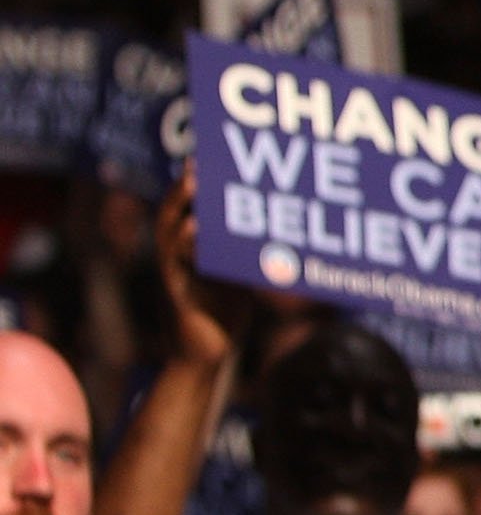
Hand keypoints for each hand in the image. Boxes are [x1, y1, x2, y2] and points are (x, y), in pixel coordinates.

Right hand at [157, 170, 250, 367]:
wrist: (208, 357)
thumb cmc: (224, 315)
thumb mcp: (238, 276)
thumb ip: (246, 253)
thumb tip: (277, 227)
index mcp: (190, 251)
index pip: (188, 211)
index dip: (194, 185)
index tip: (206, 158)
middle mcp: (176, 258)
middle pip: (173, 214)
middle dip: (184, 188)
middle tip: (198, 162)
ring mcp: (173, 275)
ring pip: (168, 234)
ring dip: (179, 207)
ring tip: (193, 183)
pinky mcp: (175, 295)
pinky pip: (175, 265)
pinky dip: (183, 245)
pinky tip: (192, 227)